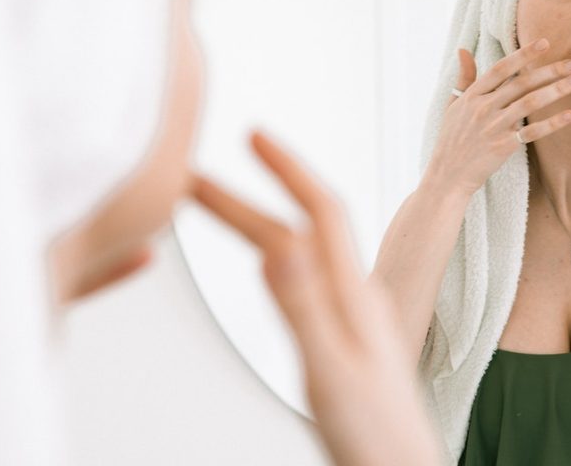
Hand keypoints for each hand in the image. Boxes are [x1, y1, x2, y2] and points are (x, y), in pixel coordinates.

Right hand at [191, 132, 439, 465]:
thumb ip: (304, 306)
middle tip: (194, 179)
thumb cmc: (376, 439)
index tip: (251, 134)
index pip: (319, 211)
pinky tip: (274, 264)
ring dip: (261, 223)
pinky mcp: (348, 340)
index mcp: (354, 298)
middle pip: (300, 229)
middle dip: (246, 198)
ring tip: (226, 210)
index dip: (286, 169)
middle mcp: (358, 299)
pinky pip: (309, 279)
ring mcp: (355, 319)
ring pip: (304, 252)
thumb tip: (278, 239)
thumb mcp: (331, 370)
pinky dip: (278, 257)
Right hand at [427, 39, 570, 195]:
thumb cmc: (451, 139)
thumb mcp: (452, 105)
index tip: (544, 43)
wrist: (448, 174)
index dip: (523, 54)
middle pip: (521, 83)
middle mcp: (484, 108)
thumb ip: (463, 78)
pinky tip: (569, 115)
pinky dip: (552, 123)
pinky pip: (532, 132)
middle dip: (550, 71)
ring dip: (556, 90)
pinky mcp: (503, 146)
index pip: (501, 68)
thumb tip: (463, 50)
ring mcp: (494, 127)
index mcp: (472, 95)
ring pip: (530, 103)